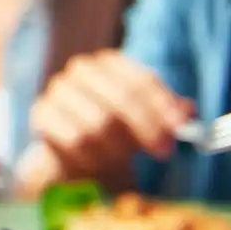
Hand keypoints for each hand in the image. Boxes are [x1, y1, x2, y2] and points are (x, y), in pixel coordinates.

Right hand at [29, 50, 193, 185]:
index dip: (163, 106)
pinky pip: (73, 140)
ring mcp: (59, 90)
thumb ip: (166, 116)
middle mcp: (82, 70)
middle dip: (146, 128)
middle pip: (121, 99)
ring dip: (118, 149)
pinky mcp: (41, 115)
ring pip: (97, 123)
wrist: (69, 156)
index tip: (180, 130)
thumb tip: (189, 112)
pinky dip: (92, 157)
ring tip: (125, 164)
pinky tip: (98, 166)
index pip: (141, 80)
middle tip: (164, 152)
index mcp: (110, 63)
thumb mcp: (144, 123)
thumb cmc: (112, 136)